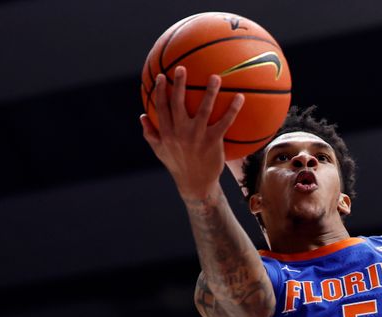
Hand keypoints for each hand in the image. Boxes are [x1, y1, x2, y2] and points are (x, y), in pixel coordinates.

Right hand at [140, 66, 244, 200]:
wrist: (195, 184)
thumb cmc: (178, 165)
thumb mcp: (160, 151)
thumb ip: (150, 133)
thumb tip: (141, 116)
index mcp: (166, 133)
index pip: (161, 107)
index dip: (161, 91)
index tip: (162, 76)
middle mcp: (180, 132)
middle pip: (178, 103)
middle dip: (179, 84)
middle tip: (182, 68)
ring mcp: (197, 136)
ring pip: (204, 109)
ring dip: (210, 92)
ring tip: (215, 77)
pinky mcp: (213, 141)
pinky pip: (224, 122)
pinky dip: (232, 110)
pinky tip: (239, 97)